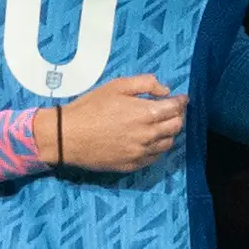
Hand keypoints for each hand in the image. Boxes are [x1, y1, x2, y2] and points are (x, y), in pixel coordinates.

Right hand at [40, 74, 187, 173]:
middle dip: (178, 116)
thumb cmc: (90, 107)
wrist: (67, 136)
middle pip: (176, 127)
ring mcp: (141, 153)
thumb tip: (165, 90)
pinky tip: (149, 141)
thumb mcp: (116, 86)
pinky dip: (157, 148)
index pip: (176, 108)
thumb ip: (145, 83)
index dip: (181, 102)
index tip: (181, 98)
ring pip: (167, 144)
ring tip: (161, 125)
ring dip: (169, 133)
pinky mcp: (132, 165)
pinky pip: (154, 157)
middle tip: (172, 110)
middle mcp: (148, 135)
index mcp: (146, 113)